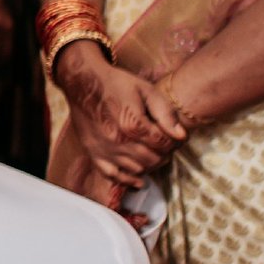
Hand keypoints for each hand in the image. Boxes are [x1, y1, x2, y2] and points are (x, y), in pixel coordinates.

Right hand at [56, 43, 183, 187]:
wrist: (82, 83)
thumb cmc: (115, 84)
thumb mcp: (146, 91)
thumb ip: (165, 113)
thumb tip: (181, 135)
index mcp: (134, 125)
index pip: (165, 144)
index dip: (175, 141)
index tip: (176, 136)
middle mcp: (119, 142)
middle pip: (153, 159)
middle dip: (164, 153)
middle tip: (165, 144)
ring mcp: (105, 150)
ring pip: (137, 169)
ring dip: (149, 164)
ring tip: (151, 153)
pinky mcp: (94, 154)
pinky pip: (112, 176)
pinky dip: (127, 180)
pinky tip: (137, 179)